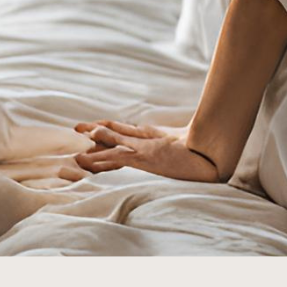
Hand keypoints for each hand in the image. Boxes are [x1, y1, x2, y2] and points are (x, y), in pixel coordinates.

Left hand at [72, 119, 219, 181]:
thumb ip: (174, 142)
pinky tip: (89, 160)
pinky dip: (101, 157)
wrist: (210, 152)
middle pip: (116, 129)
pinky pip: (118, 156)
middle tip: (76, 127)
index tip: (94, 126)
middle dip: (95, 129)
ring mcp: (145, 146)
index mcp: (154, 135)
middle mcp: (146, 138)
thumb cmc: (203, 150)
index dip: (109, 126)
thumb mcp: (186, 145)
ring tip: (77, 144)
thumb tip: (168, 146)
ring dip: (94, 143)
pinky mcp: (145, 156)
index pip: (127, 128)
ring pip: (113, 141)